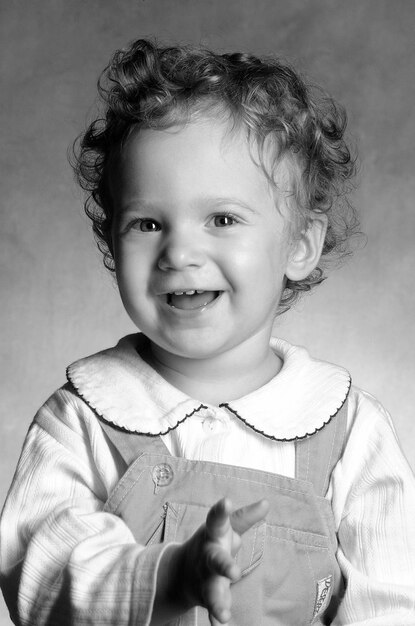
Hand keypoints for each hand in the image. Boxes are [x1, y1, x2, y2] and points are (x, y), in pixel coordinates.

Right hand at [180, 497, 268, 624]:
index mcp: (213, 534)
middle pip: (215, 560)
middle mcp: (207, 555)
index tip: (227, 502)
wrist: (181, 570)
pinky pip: (212, 608)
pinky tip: (221, 624)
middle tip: (235, 573)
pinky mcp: (206, 596)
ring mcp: (205, 577)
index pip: (216, 520)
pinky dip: (216, 617)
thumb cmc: (212, 543)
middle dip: (224, 566)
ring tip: (224, 615)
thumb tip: (266, 502)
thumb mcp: (225, 528)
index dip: (221, 511)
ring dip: (217, 602)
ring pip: (211, 589)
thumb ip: (244, 517)